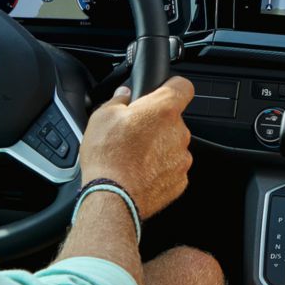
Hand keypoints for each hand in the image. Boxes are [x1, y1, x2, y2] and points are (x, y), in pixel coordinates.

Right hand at [79, 76, 195, 218]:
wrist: (114, 197)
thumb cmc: (108, 156)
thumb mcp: (102, 117)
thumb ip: (118, 100)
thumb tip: (124, 95)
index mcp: (163, 110)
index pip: (183, 86)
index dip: (172, 87)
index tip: (161, 92)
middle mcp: (179, 132)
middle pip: (173, 120)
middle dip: (157, 123)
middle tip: (134, 132)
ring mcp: (182, 158)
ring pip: (173, 145)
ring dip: (159, 147)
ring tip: (134, 156)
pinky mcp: (180, 180)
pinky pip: (172, 168)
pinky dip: (159, 169)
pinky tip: (140, 172)